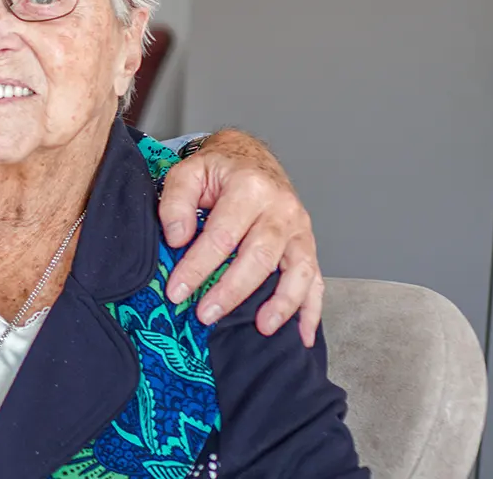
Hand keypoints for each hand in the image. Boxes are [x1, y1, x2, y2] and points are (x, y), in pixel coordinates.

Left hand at [157, 129, 323, 346]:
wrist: (250, 157)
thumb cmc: (218, 169)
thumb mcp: (188, 172)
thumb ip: (176, 202)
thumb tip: (177, 239)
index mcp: (250, 188)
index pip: (222, 236)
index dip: (197, 267)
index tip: (176, 291)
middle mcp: (281, 209)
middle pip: (259, 257)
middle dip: (231, 290)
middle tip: (205, 315)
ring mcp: (299, 229)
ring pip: (298, 270)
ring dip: (282, 303)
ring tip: (262, 328)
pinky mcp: (307, 245)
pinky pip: (316, 280)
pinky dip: (311, 309)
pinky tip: (302, 335)